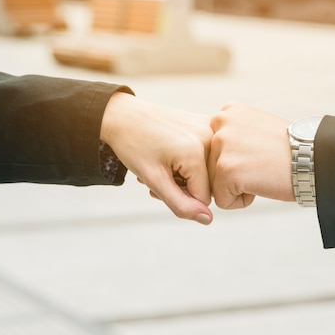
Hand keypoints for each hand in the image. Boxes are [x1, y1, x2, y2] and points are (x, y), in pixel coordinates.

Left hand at [101, 92, 212, 224]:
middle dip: (184, 185)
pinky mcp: (207, 123)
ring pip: (207, 170)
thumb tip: (208, 219)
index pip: (203, 198)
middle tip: (160, 174)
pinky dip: (191, 159)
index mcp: (197, 152)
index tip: (160, 182)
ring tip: (164, 163)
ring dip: (186, 173)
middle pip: (207, 183)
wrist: (124, 115)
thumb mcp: (154, 180)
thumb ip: (181, 204)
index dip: (180, 196)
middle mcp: (210, 137)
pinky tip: (173, 151)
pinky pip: (207, 154)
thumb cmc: (134, 145)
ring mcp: (210, 128)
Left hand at [208, 102, 294, 208]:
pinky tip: (263, 183)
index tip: (261, 154)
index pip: (214, 151)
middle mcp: (220, 123)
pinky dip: (243, 200)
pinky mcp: (225, 169)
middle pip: (211, 167)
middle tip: (264, 164)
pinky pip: (223, 200)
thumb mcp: (256, 128)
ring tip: (264, 172)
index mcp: (227, 112)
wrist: (316, 158)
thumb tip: (212, 153)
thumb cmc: (291, 150)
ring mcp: (221, 145)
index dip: (238, 160)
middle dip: (235, 175)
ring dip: (239, 187)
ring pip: (215, 184)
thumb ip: (233, 135)